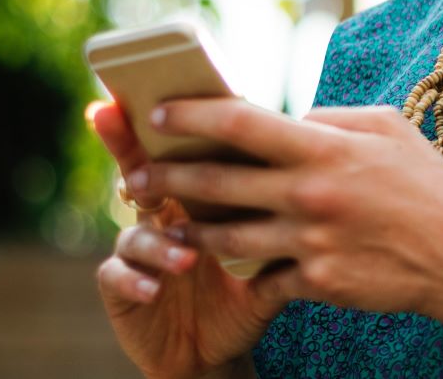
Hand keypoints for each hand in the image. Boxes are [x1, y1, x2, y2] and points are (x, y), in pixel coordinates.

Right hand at [88, 101, 287, 378]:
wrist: (219, 349)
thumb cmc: (247, 287)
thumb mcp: (270, 247)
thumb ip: (285, 207)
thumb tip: (324, 162)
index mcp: (197, 195)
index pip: (181, 148)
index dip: (166, 120)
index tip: (161, 94)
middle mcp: (160, 214)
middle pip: (138, 170)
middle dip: (127, 149)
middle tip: (130, 138)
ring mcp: (137, 250)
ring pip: (135, 231)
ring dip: (157, 241)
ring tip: (186, 256)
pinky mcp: (123, 288)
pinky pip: (117, 276)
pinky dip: (135, 280)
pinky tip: (154, 289)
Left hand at [146, 100, 442, 377]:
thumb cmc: (426, 185)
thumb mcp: (387, 128)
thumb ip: (332, 120)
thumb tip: (290, 118)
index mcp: (324, 148)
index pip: (240, 123)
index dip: (192, 115)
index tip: (158, 114)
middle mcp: (310, 193)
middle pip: (216, 183)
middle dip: (166, 177)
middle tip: (136, 175)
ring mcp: (310, 242)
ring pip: (226, 237)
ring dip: (191, 230)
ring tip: (170, 223)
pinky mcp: (316, 282)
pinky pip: (264, 275)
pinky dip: (246, 269)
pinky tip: (228, 264)